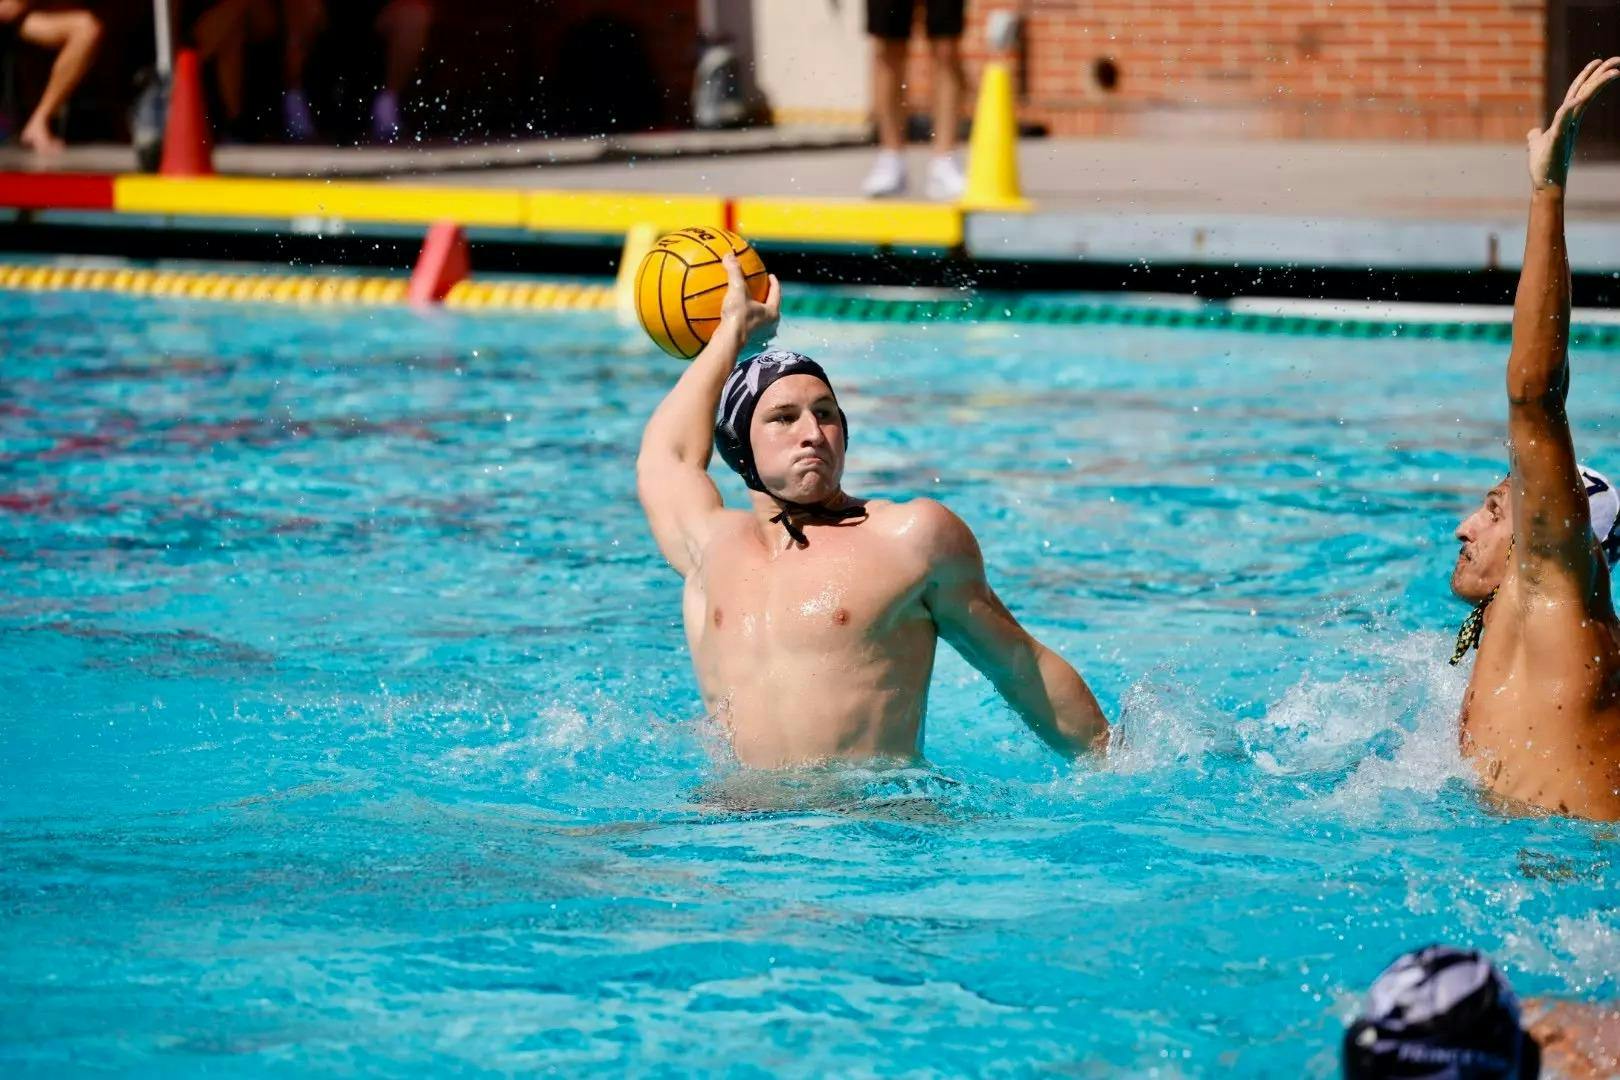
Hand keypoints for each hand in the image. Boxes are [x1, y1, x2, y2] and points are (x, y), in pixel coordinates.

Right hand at [718, 253, 779, 344]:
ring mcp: (761, 334)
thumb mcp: (737, 290)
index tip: (771, 276)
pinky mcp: (750, 341)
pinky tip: (734, 313)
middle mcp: (770, 325)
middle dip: (766, 296)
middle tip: (761, 287)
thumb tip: (729, 255)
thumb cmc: (738, 316)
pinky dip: (745, 317)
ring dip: (756, 309)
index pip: (776, 293)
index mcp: (772, 312)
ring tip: (748, 300)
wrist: (728, 342)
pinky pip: (749, 325)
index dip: (774, 283)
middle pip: (771, 306)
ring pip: (761, 317)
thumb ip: (735, 272)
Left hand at [1528, 56, 1619, 190]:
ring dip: (1596, 84)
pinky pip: (1564, 118)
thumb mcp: (1536, 144)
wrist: (1546, 184)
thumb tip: (1532, 131)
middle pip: (1585, 91)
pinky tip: (1579, 98)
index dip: (1587, 77)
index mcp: (1566, 120)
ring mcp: (1566, 128)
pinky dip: (1571, 107)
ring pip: (1582, 100)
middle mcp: (1570, 122)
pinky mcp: (1557, 137)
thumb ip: (1535, 136)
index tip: (1599, 61)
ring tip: (1614, 70)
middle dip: (1600, 74)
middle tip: (1618, 59)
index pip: (1578, 93)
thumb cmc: (1544, 165)